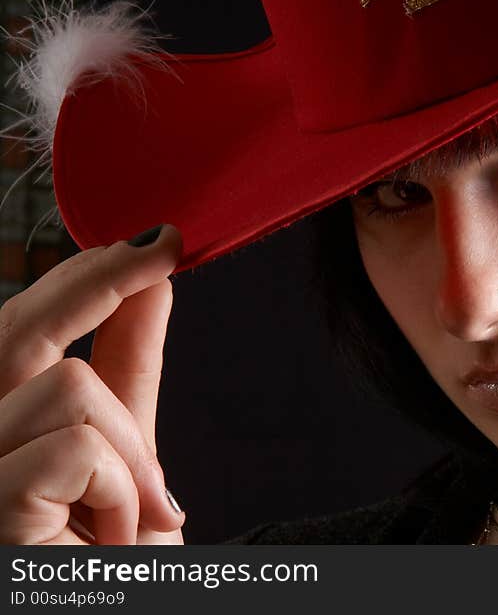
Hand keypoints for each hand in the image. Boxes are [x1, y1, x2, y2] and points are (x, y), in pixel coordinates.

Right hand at [0, 224, 185, 543]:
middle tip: (164, 246)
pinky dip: (122, 488)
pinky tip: (113, 539)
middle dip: (98, 278)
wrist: (116, 613)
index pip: (17, 331)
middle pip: (15, 330)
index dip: (81, 277)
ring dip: (131, 451)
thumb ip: (127, 369)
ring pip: (69, 389)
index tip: (152, 238)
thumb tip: (152, 284)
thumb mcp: (125, 453)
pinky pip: (78, 448)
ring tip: (129, 515)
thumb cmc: (110, 559)